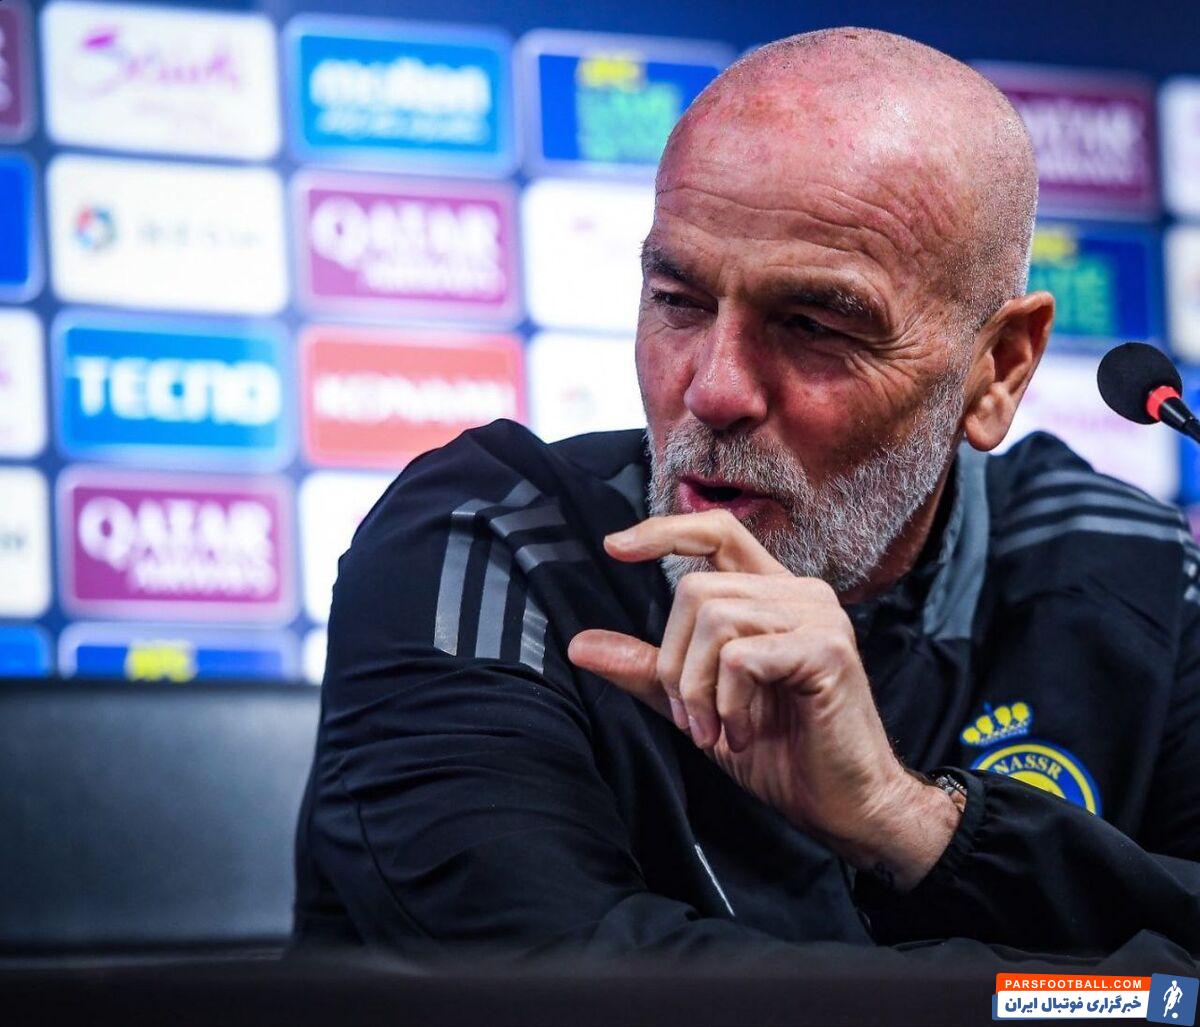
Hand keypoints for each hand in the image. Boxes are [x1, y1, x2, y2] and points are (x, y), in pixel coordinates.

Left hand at [567, 509, 960, 890]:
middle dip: (674, 663)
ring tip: (716, 730)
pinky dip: (728, 702)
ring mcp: (817, 616)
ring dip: (697, 688)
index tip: (614, 548)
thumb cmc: (782, 752)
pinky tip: (743, 734)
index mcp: (771, 595)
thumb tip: (580, 645)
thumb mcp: (699, 705)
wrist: (845, 806)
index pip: (716, 531)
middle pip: (695, 589)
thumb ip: (648, 670)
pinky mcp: (825, 648)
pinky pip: (740, 656)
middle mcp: (798, 593)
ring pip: (714, 619)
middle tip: (692, 719)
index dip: (663, 531)